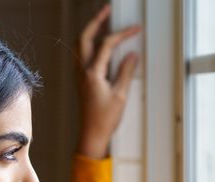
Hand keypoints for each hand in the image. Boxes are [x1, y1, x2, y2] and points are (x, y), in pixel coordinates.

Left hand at [76, 4, 140, 158]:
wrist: (91, 135)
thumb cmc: (104, 120)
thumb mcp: (120, 95)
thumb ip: (125, 72)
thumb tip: (131, 55)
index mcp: (92, 73)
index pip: (106, 45)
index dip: (121, 34)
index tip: (134, 29)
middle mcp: (82, 72)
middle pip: (85, 38)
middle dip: (96, 22)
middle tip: (107, 10)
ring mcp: (80, 77)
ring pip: (80, 46)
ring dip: (90, 32)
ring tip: (101, 23)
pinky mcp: (81, 82)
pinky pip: (81, 56)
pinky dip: (88, 45)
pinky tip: (96, 45)